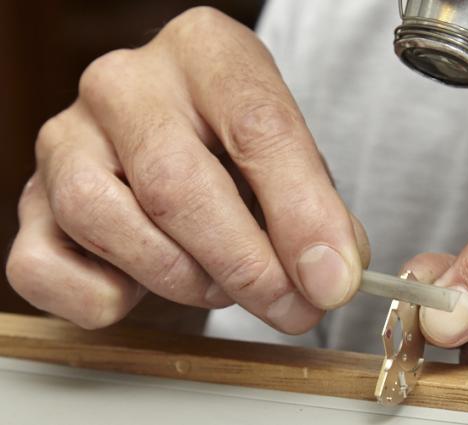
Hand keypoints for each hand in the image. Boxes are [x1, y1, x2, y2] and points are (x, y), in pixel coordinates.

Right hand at [5, 7, 368, 332]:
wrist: (170, 139)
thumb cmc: (234, 147)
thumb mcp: (291, 157)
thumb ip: (316, 209)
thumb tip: (331, 274)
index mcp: (204, 52)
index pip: (257, 127)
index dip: (300, 213)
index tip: (331, 277)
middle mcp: (124, 85)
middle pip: (176, 183)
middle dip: (245, 265)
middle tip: (291, 307)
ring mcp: (65, 139)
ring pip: (106, 221)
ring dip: (180, 278)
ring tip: (222, 286)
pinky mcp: (30, 200)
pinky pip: (46, 266)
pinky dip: (104, 298)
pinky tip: (144, 287)